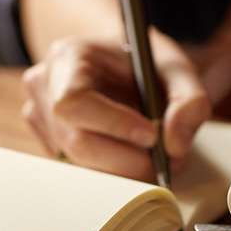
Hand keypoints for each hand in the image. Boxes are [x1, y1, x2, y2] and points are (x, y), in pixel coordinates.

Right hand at [21, 31, 210, 181]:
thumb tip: (176, 146)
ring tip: (159, 159)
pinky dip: (113, 172)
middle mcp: (44, 89)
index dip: (113, 125)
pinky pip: (81, 170)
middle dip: (129, 161)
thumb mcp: (175, 67)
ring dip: (125, 171)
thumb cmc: (141, 62)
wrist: (115, 63)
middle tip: (170, 161)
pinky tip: (135, 158)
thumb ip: (188, 100)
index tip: (152, 135)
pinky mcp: (50, 145)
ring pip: (80, 163)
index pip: (74, 102)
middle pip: (77, 143)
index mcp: (66, 58)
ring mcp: (42, 120)